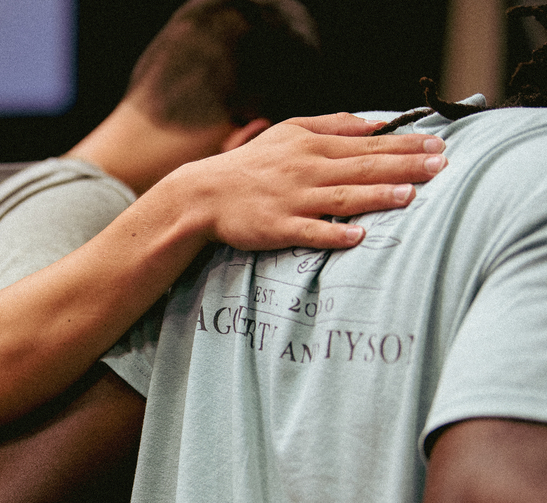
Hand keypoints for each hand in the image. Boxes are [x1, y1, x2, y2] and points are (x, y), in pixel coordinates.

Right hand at [158, 112, 447, 250]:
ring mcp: (292, 201)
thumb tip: (373, 123)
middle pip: (362, 168)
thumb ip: (331, 125)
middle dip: (403, 166)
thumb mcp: (289, 132)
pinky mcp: (277, 228)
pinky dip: (333, 233)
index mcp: (311, 147)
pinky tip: (357, 236)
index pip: (367, 144)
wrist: (205, 194)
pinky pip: (309, 232)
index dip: (404, 145)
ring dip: (376, 196)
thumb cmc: (252, 164)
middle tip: (440, 166)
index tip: (437, 144)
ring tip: (409, 196)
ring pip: (341, 198)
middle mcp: (306, 171)